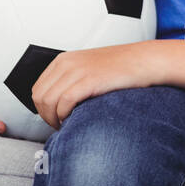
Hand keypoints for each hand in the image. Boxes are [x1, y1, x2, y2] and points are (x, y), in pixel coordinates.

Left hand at [31, 41, 159, 129]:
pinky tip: (75, 120)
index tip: (55, 118)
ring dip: (54, 119)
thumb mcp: (90, 68)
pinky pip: (64, 103)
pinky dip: (65, 116)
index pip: (37, 89)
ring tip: (68, 125)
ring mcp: (77, 71)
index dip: (43, 109)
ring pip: (48, 102)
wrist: (147, 61)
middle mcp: (67, 63)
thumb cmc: (123, 69)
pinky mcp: (89, 80)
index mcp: (64, 60)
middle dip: (46, 116)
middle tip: (61, 125)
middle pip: (39, 97)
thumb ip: (72, 80)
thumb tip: (56, 104)